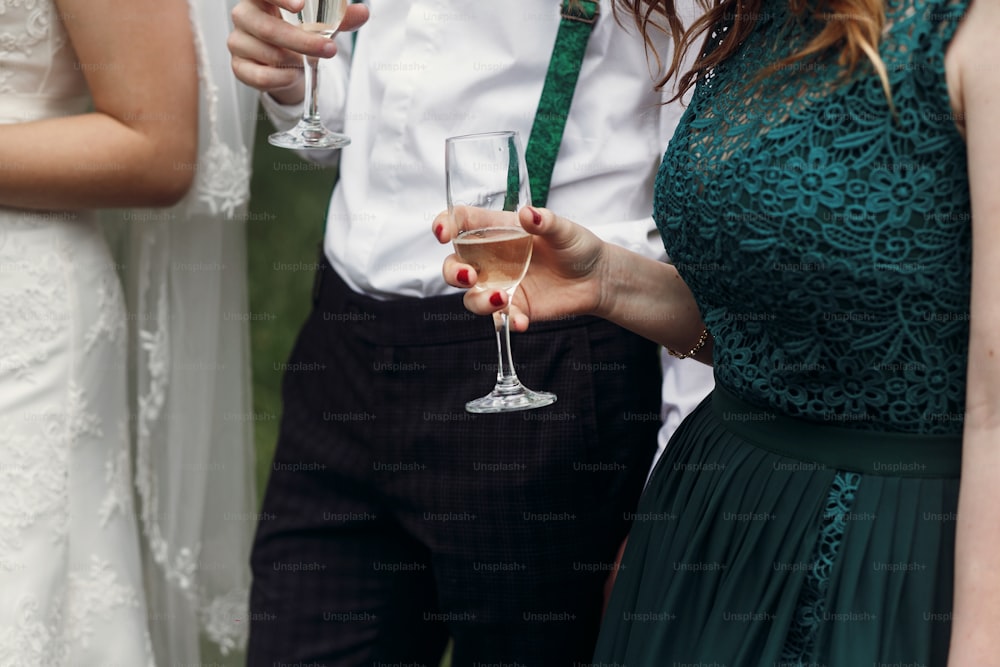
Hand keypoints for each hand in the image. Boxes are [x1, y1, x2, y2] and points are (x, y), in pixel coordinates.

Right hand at [228, 0, 369, 104]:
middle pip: (267, 28)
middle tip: (329, 49)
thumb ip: (340, 18)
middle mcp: (244, 16)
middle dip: (303, 41)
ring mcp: (238, 42)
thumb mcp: (321, 24)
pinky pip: (261, 77)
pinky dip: (283, 78)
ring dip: (295, 61)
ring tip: (305, 61)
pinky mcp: (239, 67)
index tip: (300, 6)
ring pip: (268, 54)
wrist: (286, 62)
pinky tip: (293, 73)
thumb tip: (362, 12)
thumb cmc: (299, 33)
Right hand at [433, 205, 607, 331]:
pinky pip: (498, 319)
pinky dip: (506, 322)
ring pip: (470, 297)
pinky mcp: (514, 308)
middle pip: (455, 265)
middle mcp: (492, 259)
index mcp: (498, 231)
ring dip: (478, 301)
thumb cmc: (577, 246)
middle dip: (453, 272)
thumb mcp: (565, 230)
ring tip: (502, 300)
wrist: (597, 279)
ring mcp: (500, 285)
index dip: (445, 224)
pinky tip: (521, 321)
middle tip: (469, 276)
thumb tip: (528, 214)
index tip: (443, 232)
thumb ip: (545, 222)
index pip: (462, 223)